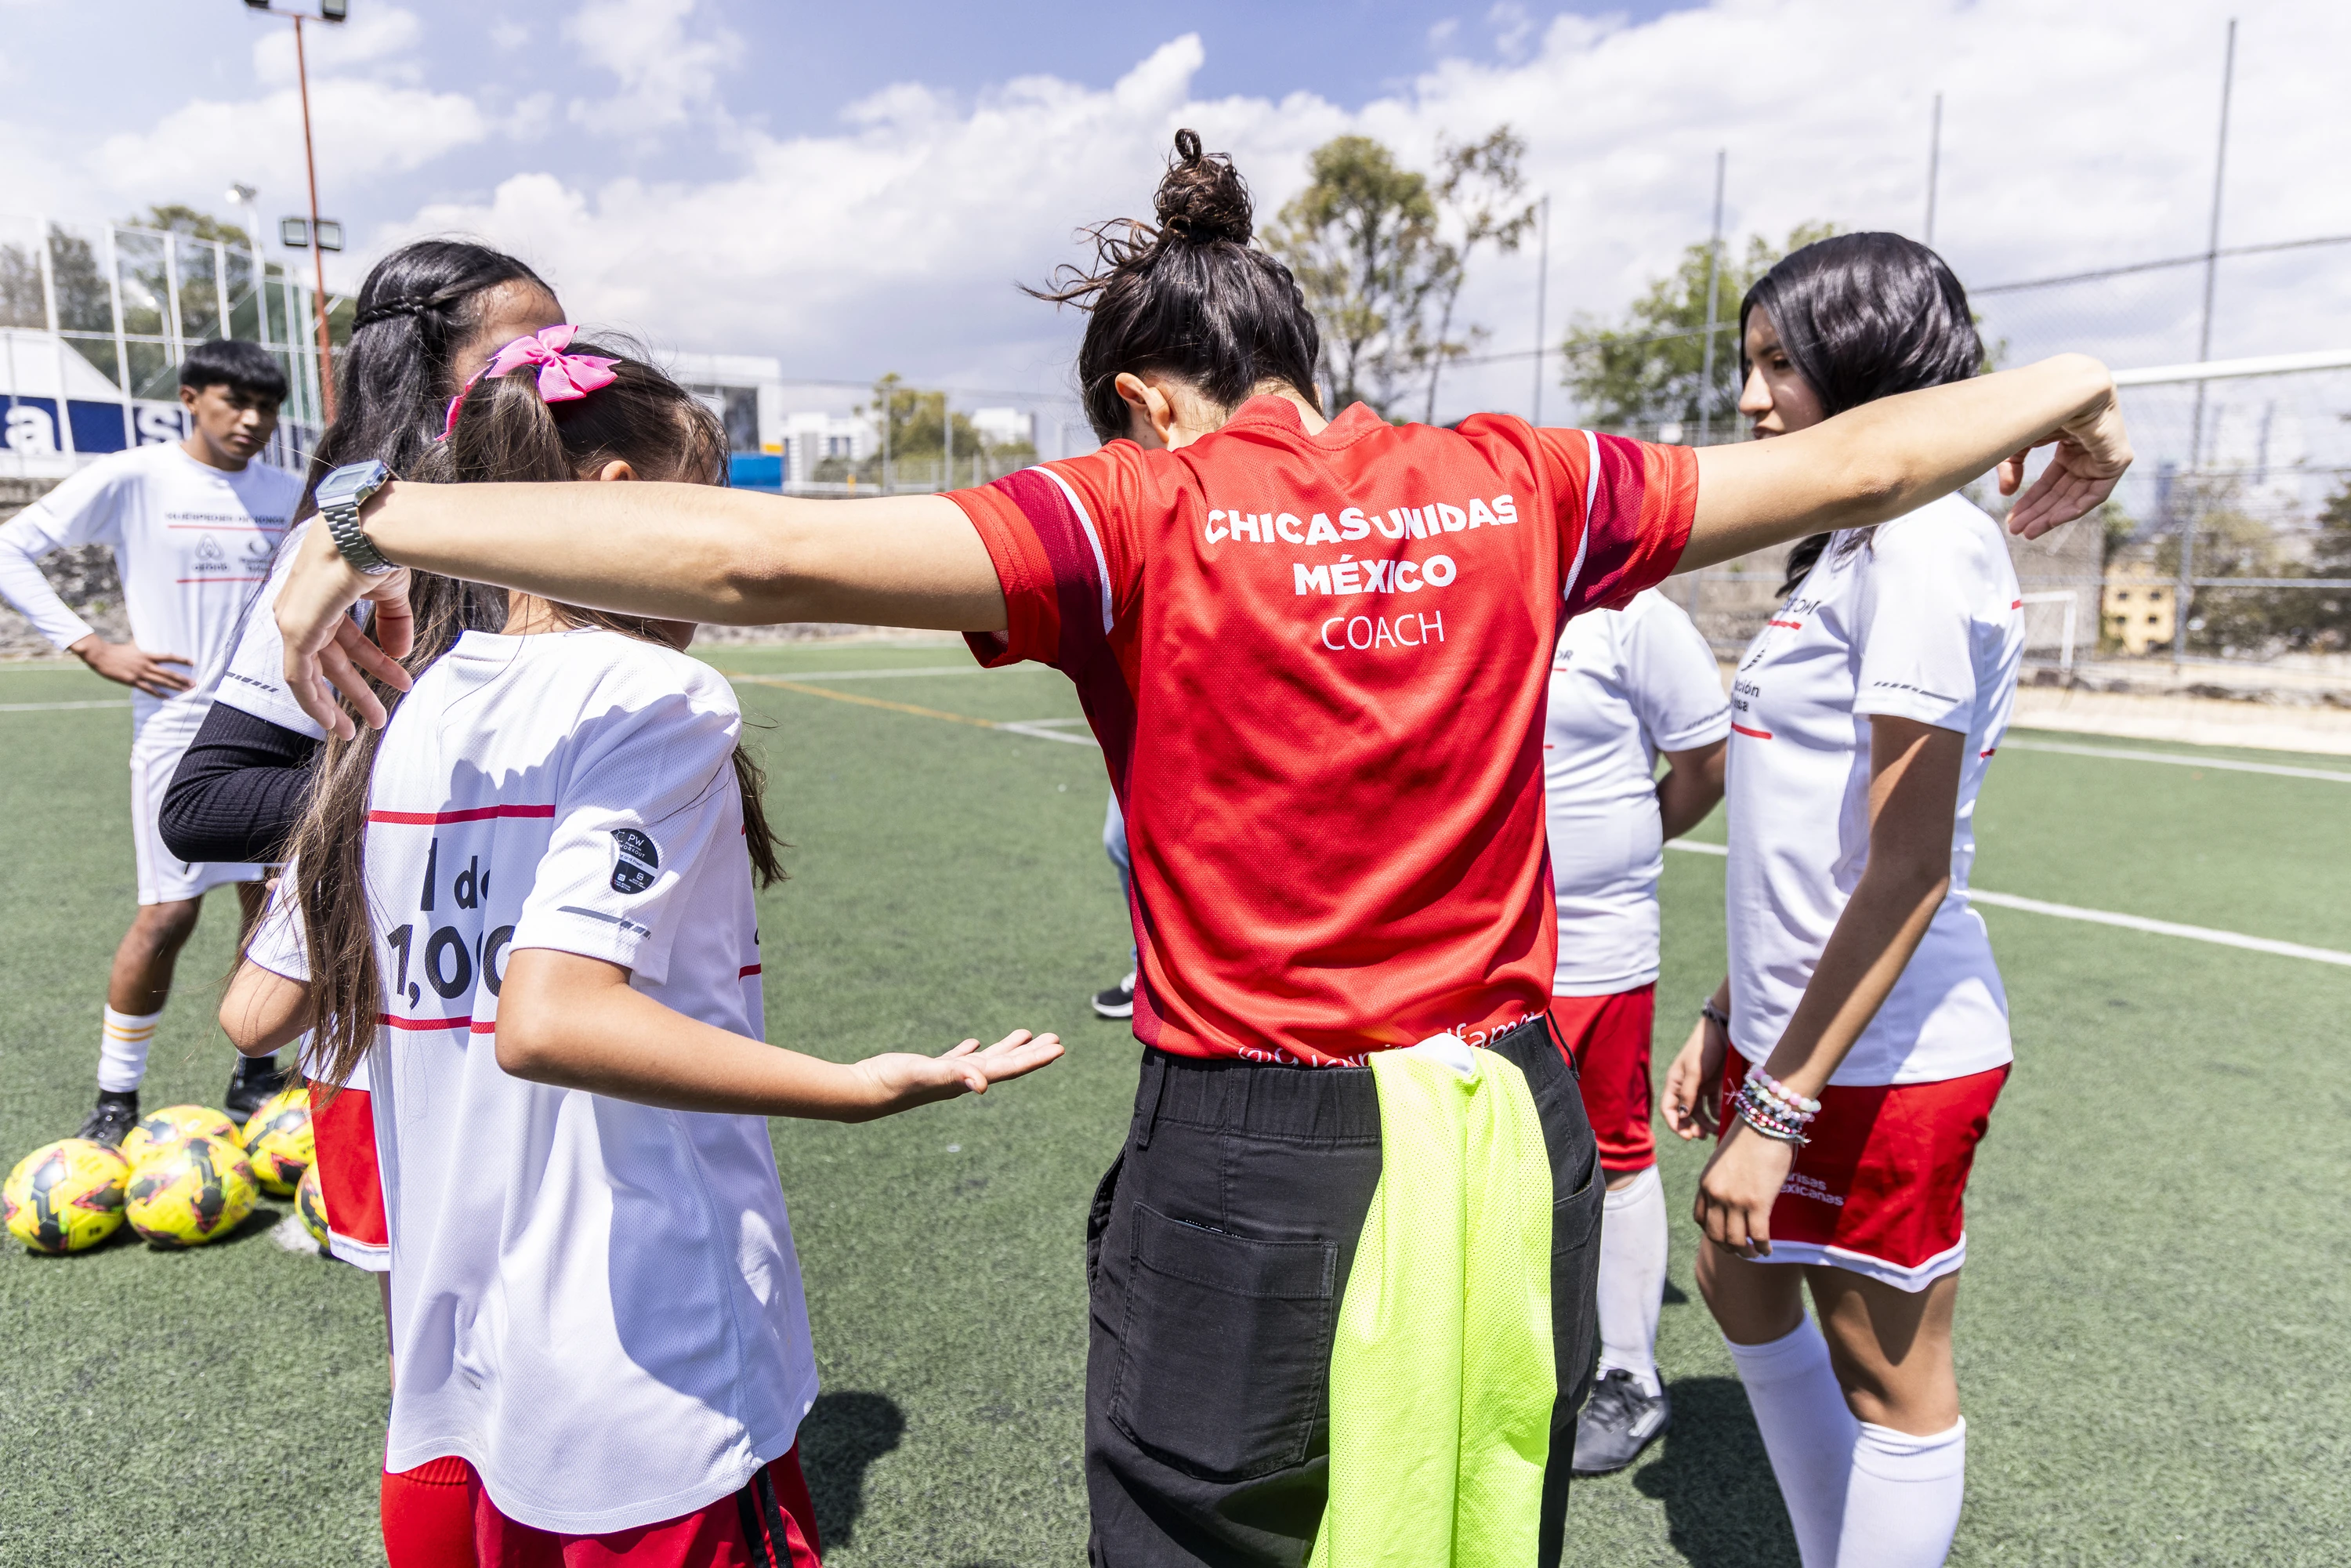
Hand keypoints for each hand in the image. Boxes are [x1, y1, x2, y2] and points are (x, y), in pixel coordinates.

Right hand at [71, 635, 191, 697]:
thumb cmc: (116, 650)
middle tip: (195, 683)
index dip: (181, 659)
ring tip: (186, 690)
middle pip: (168, 672)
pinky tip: (168, 697)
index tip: (193, 662)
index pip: (168, 656)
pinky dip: (159, 694)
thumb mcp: (132, 646)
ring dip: (175, 686)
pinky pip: (148, 689)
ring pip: (161, 681)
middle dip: (183, 678)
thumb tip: (145, 641)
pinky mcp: (132, 681)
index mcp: (147, 654)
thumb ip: (142, 645)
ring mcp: (139, 673)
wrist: (101, 655)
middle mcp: (146, 664)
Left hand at [278, 504, 416, 739]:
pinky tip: (335, 720)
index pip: (343, 637)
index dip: (369, 661)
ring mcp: (295, 618)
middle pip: (330, 658)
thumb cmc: (381, 545)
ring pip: (314, 674)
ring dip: (343, 700)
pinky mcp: (294, 630)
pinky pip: (299, 678)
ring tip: (373, 722)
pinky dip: (314, 702)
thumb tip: (399, 652)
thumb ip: (393, 622)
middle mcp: (302, 606)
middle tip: (379, 715)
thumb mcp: (390, 591)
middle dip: (358, 689)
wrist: (372, 527)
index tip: (392, 679)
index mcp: (323, 592)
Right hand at [842, 1029, 1063, 1120]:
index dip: (1036, 1058)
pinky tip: (972, 1044)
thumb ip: (954, 1075)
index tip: (1059, 1048)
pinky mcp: (927, 1069)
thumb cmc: (894, 1084)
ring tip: (1025, 1035)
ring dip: (1006, 1048)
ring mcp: (945, 1075)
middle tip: (1056, 1039)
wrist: (863, 1093)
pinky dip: (968, 1051)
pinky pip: (955, 1059)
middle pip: (1005, 1064)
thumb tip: (982, 1084)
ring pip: (984, 1059)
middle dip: (1031, 1052)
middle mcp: (961, 1079)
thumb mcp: (927, 1075)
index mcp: (967, 1079)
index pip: (1010, 1068)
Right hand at [1662, 1012, 1725, 1140]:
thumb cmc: (1703, 1049)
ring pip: (1700, 1112)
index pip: (1668, 1109)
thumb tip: (1681, 1116)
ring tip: (1715, 1131)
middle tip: (1702, 1135)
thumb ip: (1688, 1094)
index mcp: (1674, 1083)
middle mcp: (1685, 1087)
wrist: (1723, 1032)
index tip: (1687, 1136)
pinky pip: (1714, 1105)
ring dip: (1705, 1124)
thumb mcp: (1694, 1071)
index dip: (1675, 1124)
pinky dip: (1717, 1114)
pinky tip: (1723, 1120)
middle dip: (1691, 1127)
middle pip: (1684, 1114)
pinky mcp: (1715, 1086)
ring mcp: (1700, 1087)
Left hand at [1693, 1117, 1794, 1258]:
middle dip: (1727, 1248)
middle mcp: (1716, 1194)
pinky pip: (1757, 1236)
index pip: (1700, 1219)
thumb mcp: (1723, 1161)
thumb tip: (1731, 1200)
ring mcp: (1735, 1200)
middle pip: (1716, 1235)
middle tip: (1740, 1252)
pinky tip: (1768, 1250)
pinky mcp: (1757, 1203)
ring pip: (1736, 1241)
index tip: (1723, 1237)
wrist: (1763, 1123)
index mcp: (1705, 1183)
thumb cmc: (1748, 1138)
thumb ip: (1722, 1181)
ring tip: (1755, 1253)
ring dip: (1745, 1252)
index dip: (1712, 1233)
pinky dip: (1763, 1248)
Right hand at [1999, 377, 2132, 538]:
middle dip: (2038, 512)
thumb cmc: (2039, 406)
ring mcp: (2103, 455)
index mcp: (2068, 442)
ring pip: (2077, 496)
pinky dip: (2074, 509)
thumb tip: (2007, 493)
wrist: (2065, 388)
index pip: (2050, 481)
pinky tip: (2052, 520)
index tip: (2013, 519)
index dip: (2030, 501)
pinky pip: (2096, 493)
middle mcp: (2087, 450)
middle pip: (2062, 491)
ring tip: (2029, 532)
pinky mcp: (2117, 460)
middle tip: (2017, 531)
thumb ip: (2011, 467)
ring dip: (2052, 515)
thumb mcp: (2018, 442)